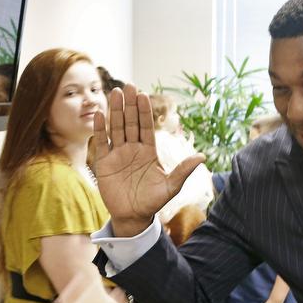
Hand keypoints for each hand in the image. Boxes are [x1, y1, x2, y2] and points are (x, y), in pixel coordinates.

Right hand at [90, 84, 205, 236]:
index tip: (144, 95)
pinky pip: (102, 142)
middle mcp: (133, 149)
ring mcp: (118, 154)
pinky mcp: (104, 162)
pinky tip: (100, 114)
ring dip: (116, 111)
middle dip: (130, 105)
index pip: (146, 127)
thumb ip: (183, 170)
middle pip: (131, 123)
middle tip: (129, 86)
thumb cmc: (153, 202)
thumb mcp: (171, 187)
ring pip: (116, 128)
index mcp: (149, 151)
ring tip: (116, 93)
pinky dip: (100, 129)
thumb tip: (203, 156)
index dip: (145, 111)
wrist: (133, 217)